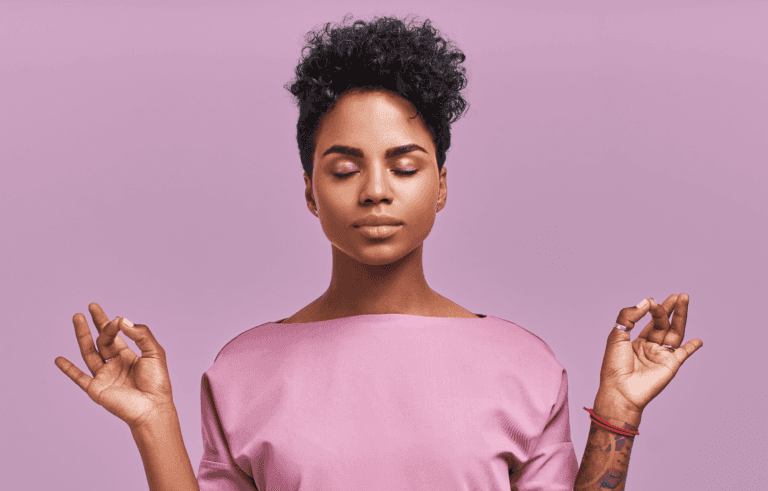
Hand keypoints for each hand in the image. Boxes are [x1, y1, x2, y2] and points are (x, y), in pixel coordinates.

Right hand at [54, 303, 175, 429]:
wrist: (152, 408)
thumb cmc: (157, 382)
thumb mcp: (154, 352)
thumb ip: (141, 334)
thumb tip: (122, 320)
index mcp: (129, 356)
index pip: (117, 335)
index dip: (115, 324)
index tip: (117, 319)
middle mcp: (115, 364)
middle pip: (102, 340)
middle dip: (97, 323)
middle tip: (92, 306)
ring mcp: (104, 376)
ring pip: (89, 352)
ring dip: (82, 336)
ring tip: (76, 317)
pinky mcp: (96, 389)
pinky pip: (79, 378)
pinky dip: (68, 369)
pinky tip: (59, 359)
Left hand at [597, 293, 703, 414]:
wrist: (620, 389)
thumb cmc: (614, 365)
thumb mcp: (617, 336)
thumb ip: (629, 316)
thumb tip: (646, 301)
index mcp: (636, 341)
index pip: (649, 321)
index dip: (652, 310)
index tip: (651, 301)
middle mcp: (650, 347)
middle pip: (664, 324)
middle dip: (670, 309)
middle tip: (678, 295)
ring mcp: (661, 356)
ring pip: (674, 333)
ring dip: (681, 318)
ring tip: (685, 301)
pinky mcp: (670, 365)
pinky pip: (683, 354)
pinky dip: (691, 347)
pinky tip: (698, 340)